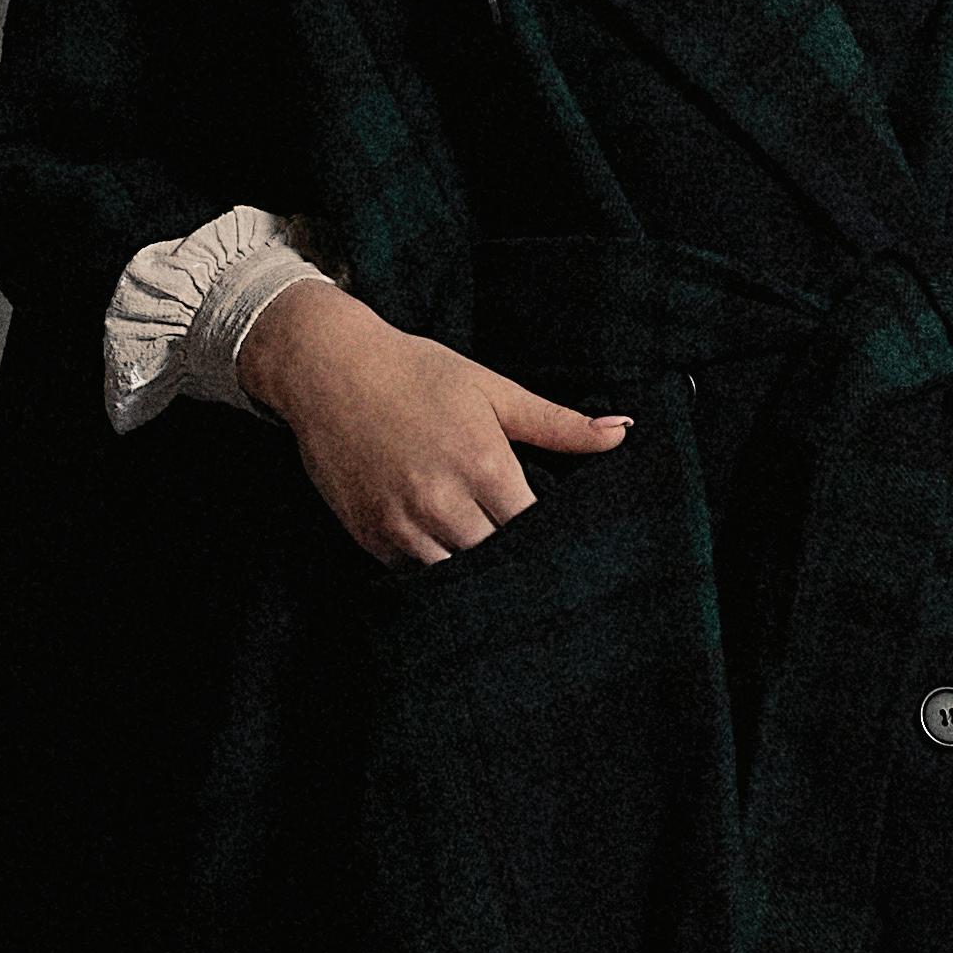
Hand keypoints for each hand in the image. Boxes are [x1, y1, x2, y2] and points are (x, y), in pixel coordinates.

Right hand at [238, 280, 630, 566]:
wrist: (328, 370)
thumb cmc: (417, 374)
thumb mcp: (494, 390)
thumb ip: (559, 423)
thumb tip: (623, 431)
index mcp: (484, 464)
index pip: (536, 530)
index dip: (555, 545)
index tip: (570, 551)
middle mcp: (443, 501)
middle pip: (500, 562)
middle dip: (520, 568)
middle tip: (545, 579)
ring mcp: (402, 523)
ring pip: (457, 579)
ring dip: (478, 578)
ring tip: (502, 581)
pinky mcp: (371, 537)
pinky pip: (414, 577)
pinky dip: (436, 574)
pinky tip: (454, 567)